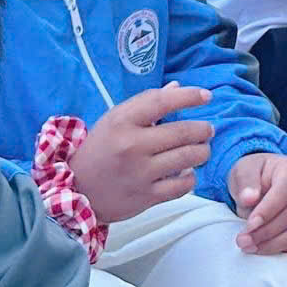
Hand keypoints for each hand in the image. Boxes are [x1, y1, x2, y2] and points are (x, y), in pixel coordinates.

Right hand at [70, 83, 213, 223]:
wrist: (77, 189)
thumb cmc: (100, 148)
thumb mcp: (116, 119)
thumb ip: (146, 104)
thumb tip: (177, 88)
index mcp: (123, 120)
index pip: (162, 102)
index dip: (188, 96)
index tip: (206, 96)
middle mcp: (133, 145)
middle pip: (181, 132)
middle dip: (202, 129)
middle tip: (208, 129)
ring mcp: (140, 173)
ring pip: (186, 158)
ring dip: (202, 151)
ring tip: (203, 149)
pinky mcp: (146, 197)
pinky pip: (181, 186)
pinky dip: (190, 177)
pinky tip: (188, 172)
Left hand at [229, 152, 286, 255]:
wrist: (257, 182)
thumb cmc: (253, 173)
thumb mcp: (243, 169)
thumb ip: (246, 181)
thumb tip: (248, 198)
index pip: (283, 192)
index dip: (267, 211)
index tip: (250, 224)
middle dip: (265, 232)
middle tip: (243, 240)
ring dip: (271, 244)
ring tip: (249, 246)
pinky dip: (279, 249)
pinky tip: (263, 248)